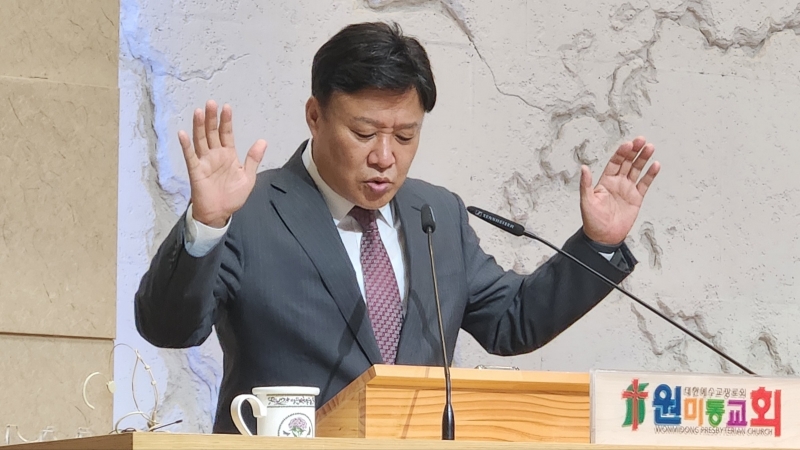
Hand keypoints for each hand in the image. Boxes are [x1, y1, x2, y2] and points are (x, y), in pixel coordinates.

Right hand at [179, 100, 266, 227]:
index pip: (226, 133)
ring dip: (198, 126)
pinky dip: (186, 146)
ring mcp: (204, 162)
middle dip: (211, 118)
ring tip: (199, 112)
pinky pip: (190, 156)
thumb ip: (253, 159)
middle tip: (211, 103)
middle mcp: (215, 155)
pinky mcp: (196, 171)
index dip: (226, 121)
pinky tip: (183, 133)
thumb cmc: (233, 196)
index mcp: (228, 155)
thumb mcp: (248, 177)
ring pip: (200, 140)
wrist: (220, 213)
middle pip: (211, 132)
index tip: (226, 107)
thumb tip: (263, 141)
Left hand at [579, 136, 659, 244]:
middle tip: (641, 140)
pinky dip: (650, 175)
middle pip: (627, 163)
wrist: (604, 238)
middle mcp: (617, 183)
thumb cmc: (592, 221)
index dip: (621, 153)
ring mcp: (627, 189)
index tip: (628, 144)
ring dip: (643, 159)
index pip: (614, 162)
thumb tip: (583, 168)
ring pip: (637, 170)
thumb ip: (586, 184)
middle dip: (634, 151)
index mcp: (605, 181)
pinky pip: (645, 184)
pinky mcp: (636, 198)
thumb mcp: (586, 202)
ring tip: (650, 148)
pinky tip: (655, 165)